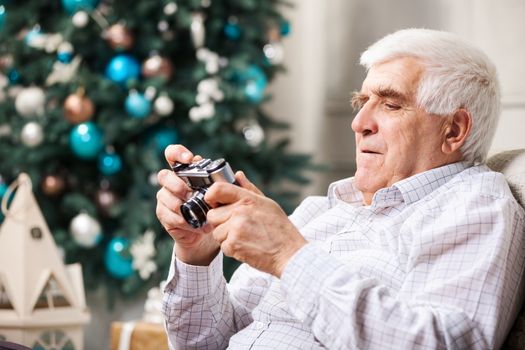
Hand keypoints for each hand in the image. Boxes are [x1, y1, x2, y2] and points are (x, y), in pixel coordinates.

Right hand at [156, 144, 217, 264]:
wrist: (206, 234)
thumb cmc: (215, 209)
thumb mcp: (224, 196)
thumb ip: (229, 184)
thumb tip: (238, 174)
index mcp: (186, 172)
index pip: (173, 154)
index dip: (177, 153)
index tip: (189, 159)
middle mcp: (172, 182)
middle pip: (164, 175)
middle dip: (176, 184)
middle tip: (190, 194)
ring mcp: (165, 197)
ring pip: (164, 196)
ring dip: (180, 205)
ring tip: (196, 214)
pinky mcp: (163, 214)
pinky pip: (167, 214)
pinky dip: (182, 220)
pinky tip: (194, 225)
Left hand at [205, 181, 306, 276]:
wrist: (289, 253)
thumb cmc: (280, 229)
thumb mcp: (267, 204)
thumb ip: (249, 189)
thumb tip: (238, 175)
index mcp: (248, 199)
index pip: (218, 189)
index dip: (211, 196)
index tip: (213, 203)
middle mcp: (240, 211)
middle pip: (212, 215)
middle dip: (221, 222)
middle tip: (238, 227)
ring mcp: (235, 228)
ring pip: (216, 232)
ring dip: (226, 238)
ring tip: (245, 238)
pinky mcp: (233, 244)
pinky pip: (222, 246)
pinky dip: (232, 249)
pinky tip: (246, 247)